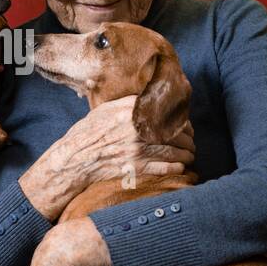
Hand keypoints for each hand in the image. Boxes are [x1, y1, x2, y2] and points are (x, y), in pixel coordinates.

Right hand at [19, 96, 194, 220]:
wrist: (75, 159)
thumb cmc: (88, 133)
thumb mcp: (105, 109)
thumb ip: (128, 103)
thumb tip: (147, 97)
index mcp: (132, 112)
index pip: (169, 113)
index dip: (182, 120)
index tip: (185, 125)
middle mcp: (139, 130)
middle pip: (177, 133)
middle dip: (188, 138)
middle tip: (191, 142)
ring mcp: (140, 150)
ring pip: (176, 152)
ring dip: (187, 154)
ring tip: (189, 155)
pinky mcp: (139, 168)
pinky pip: (168, 168)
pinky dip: (178, 167)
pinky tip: (179, 166)